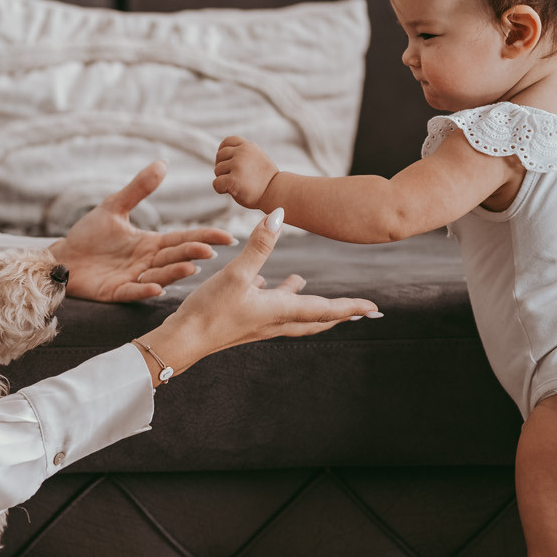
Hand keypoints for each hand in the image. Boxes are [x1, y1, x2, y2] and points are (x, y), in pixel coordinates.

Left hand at [49, 161, 235, 302]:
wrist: (63, 257)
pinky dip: (145, 290)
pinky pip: (133, 292)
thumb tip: (162, 163)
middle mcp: (147, 262)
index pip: (183, 239)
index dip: (204, 237)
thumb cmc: (89, 234)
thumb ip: (139, 189)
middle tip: (211, 250)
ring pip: (159, 275)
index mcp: (151, 243)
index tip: (227, 236)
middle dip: (193, 254)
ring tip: (190, 267)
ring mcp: (134, 278)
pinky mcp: (116, 291)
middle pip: (175, 257)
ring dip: (174, 272)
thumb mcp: (114, 207)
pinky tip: (155, 286)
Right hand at [137, 207, 378, 380]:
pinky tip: (263, 282)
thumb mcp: (236, 273)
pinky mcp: (244, 323)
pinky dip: (273, 296)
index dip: (350, 306)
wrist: (183, 342)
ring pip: (292, 313)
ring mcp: (259, 324)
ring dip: (304, 301)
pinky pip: (268, 309)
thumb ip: (259, 245)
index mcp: (280, 311)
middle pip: (315, 318)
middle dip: (337, 312)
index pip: (325, 309)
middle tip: (358, 309)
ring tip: (303, 281)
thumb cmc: (210, 311)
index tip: (372, 309)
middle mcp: (274, 321)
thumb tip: (278, 215)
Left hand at [213, 136, 278, 209]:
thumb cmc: (266, 180)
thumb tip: (222, 154)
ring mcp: (238, 165)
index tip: (228, 163)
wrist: (277, 193)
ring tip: (240, 184)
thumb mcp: (257, 158)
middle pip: (219, 156)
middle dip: (224, 168)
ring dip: (224, 179)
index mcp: (248, 146)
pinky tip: (232, 191)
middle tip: (236, 177)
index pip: (227, 141)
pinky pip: (216, 183)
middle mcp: (242, 153)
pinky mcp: (233, 180)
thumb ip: (243, 154)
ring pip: (217, 170)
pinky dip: (221, 189)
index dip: (223, 152)